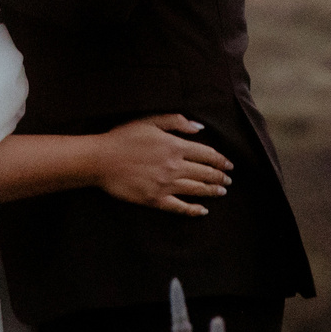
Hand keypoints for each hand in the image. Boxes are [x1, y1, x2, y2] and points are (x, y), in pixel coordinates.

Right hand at [90, 115, 233, 216]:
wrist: (101, 159)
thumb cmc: (123, 137)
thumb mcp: (150, 121)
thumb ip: (176, 121)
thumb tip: (199, 128)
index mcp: (175, 146)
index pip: (206, 154)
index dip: (220, 160)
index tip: (229, 165)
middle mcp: (174, 166)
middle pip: (205, 173)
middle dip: (220, 177)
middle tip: (228, 180)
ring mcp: (166, 184)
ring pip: (197, 189)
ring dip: (212, 191)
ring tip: (221, 192)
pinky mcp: (155, 199)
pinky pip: (180, 206)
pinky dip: (193, 210)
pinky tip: (202, 210)